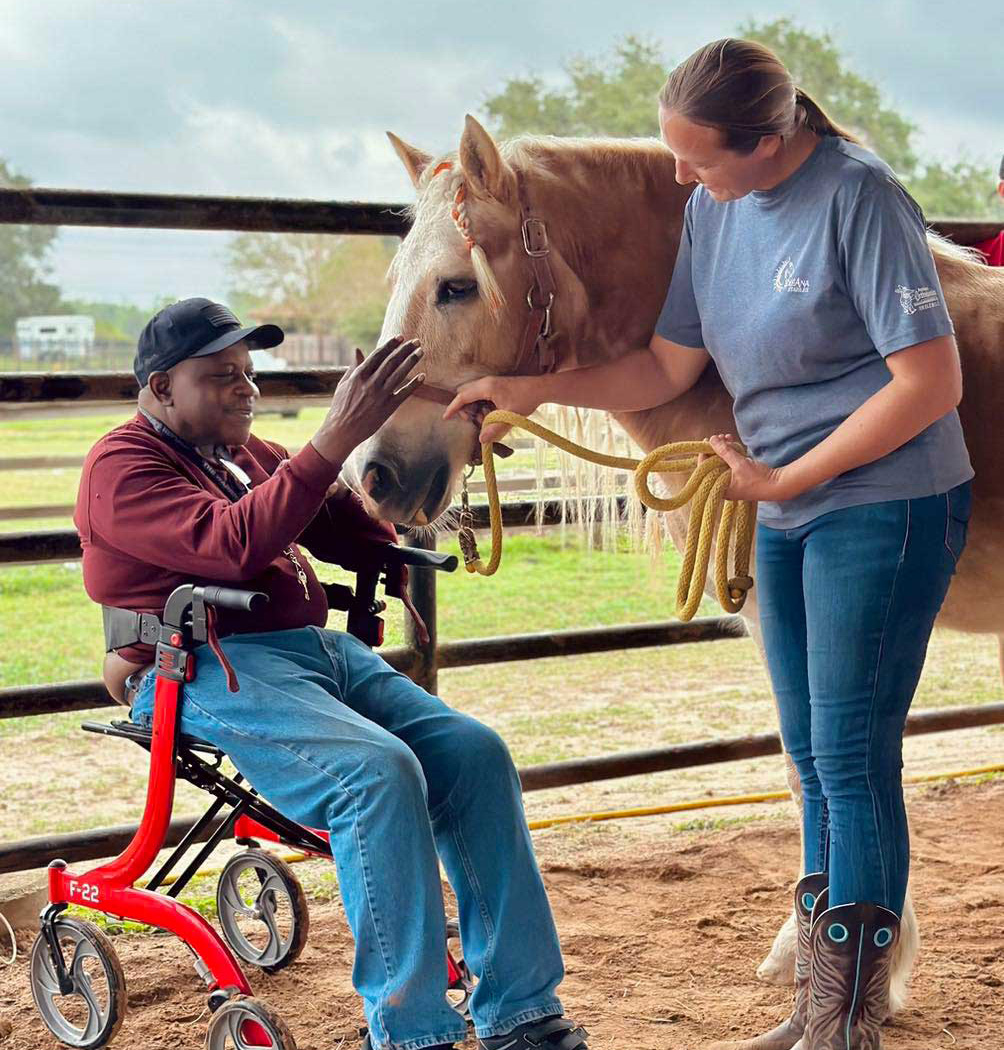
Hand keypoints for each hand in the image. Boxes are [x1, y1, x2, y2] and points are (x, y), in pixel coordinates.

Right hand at [313, 336, 424, 464]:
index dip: (391, 345)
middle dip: (405, 350)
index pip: (378, 355)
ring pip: (399, 374)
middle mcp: (371, 383)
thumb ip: (354, 366)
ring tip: (421, 352)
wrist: (342, 431)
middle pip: (392, 361)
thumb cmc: (341, 407)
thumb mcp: (344, 384)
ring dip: (411, 361)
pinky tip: (422, 376)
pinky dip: (414, 384)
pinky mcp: (388, 407)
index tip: (401, 337)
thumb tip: (357, 350)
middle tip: (416, 341)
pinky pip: (404, 393)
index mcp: (359, 375)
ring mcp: (380, 395)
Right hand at [443, 375, 541, 444]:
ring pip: (472, 395)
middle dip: (465, 409)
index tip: (446, 417)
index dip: (453, 407)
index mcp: (486, 387)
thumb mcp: (510, 416)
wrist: (540, 388)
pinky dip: (481, 406)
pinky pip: (480, 395)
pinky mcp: (495, 386)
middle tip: (476, 421)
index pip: (463, 396)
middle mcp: (485, 382)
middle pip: (464, 394)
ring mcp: (490, 383)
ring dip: (475, 409)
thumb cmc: (526, 399)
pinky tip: (492, 414)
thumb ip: (495, 428)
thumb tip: (481, 440)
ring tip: (487, 419)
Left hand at [706, 433, 792, 501]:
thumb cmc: (758, 480)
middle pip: (714, 463)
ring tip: (727, 437)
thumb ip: (724, 451)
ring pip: (724, 461)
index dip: (705, 454)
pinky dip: (732, 453)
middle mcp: (724, 485)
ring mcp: (733, 480)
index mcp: (720, 488)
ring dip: (725, 448)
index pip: (705, 469)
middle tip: (720, 437)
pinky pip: (732, 462)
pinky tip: (733, 442)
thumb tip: (711, 440)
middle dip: (717, 448)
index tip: (707, 442)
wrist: (778, 485)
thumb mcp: (739, 464)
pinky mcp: (740, 475)